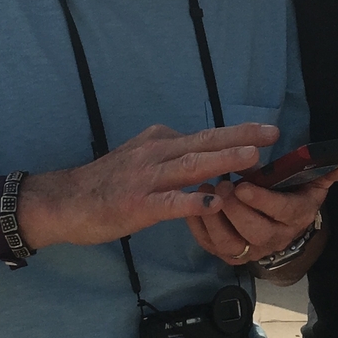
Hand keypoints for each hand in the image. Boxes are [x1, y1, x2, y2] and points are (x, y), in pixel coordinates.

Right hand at [16, 123, 277, 248]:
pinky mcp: (139, 204)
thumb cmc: (105, 184)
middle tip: (272, 133)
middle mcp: (156, 153)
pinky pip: (171, 202)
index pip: (205, 136)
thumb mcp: (140, 158)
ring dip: (223, 160)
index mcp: (160, 141)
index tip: (266, 132)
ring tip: (252, 158)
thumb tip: (203, 153)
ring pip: (191, 166)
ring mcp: (147, 179)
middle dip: (241, 137)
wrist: (64, 201)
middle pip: (205, 142)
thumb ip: (171, 155)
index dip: (238, 136)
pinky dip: (193, 200)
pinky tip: (214, 201)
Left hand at [185, 165, 337, 267]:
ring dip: (214, 220)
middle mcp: (274, 239)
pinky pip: (210, 245)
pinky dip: (199, 228)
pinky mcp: (229, 253)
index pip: (281, 213)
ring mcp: (250, 250)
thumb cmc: (292, 195)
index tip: (244, 185)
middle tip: (221, 186)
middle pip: (254, 232)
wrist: (282, 225)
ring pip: (230, 244)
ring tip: (206, 192)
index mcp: (295, 218)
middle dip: (236, 210)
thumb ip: (325, 172)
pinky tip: (193, 205)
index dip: (262, 201)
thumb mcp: (311, 183)